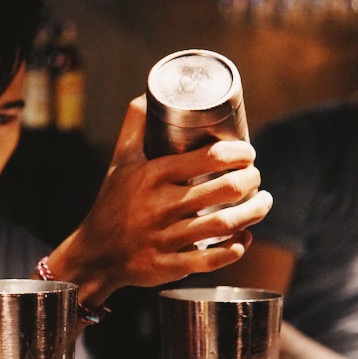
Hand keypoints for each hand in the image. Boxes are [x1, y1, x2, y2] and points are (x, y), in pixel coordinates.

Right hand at [52, 95, 272, 304]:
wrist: (94, 254)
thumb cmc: (112, 203)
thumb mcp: (120, 162)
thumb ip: (134, 126)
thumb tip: (148, 92)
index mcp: (152, 175)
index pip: (209, 157)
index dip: (239, 153)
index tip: (248, 153)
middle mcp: (160, 206)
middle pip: (225, 189)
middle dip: (252, 181)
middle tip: (256, 177)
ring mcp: (164, 238)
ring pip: (224, 224)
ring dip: (254, 212)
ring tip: (263, 203)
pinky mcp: (167, 266)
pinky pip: (210, 260)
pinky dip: (235, 248)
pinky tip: (244, 238)